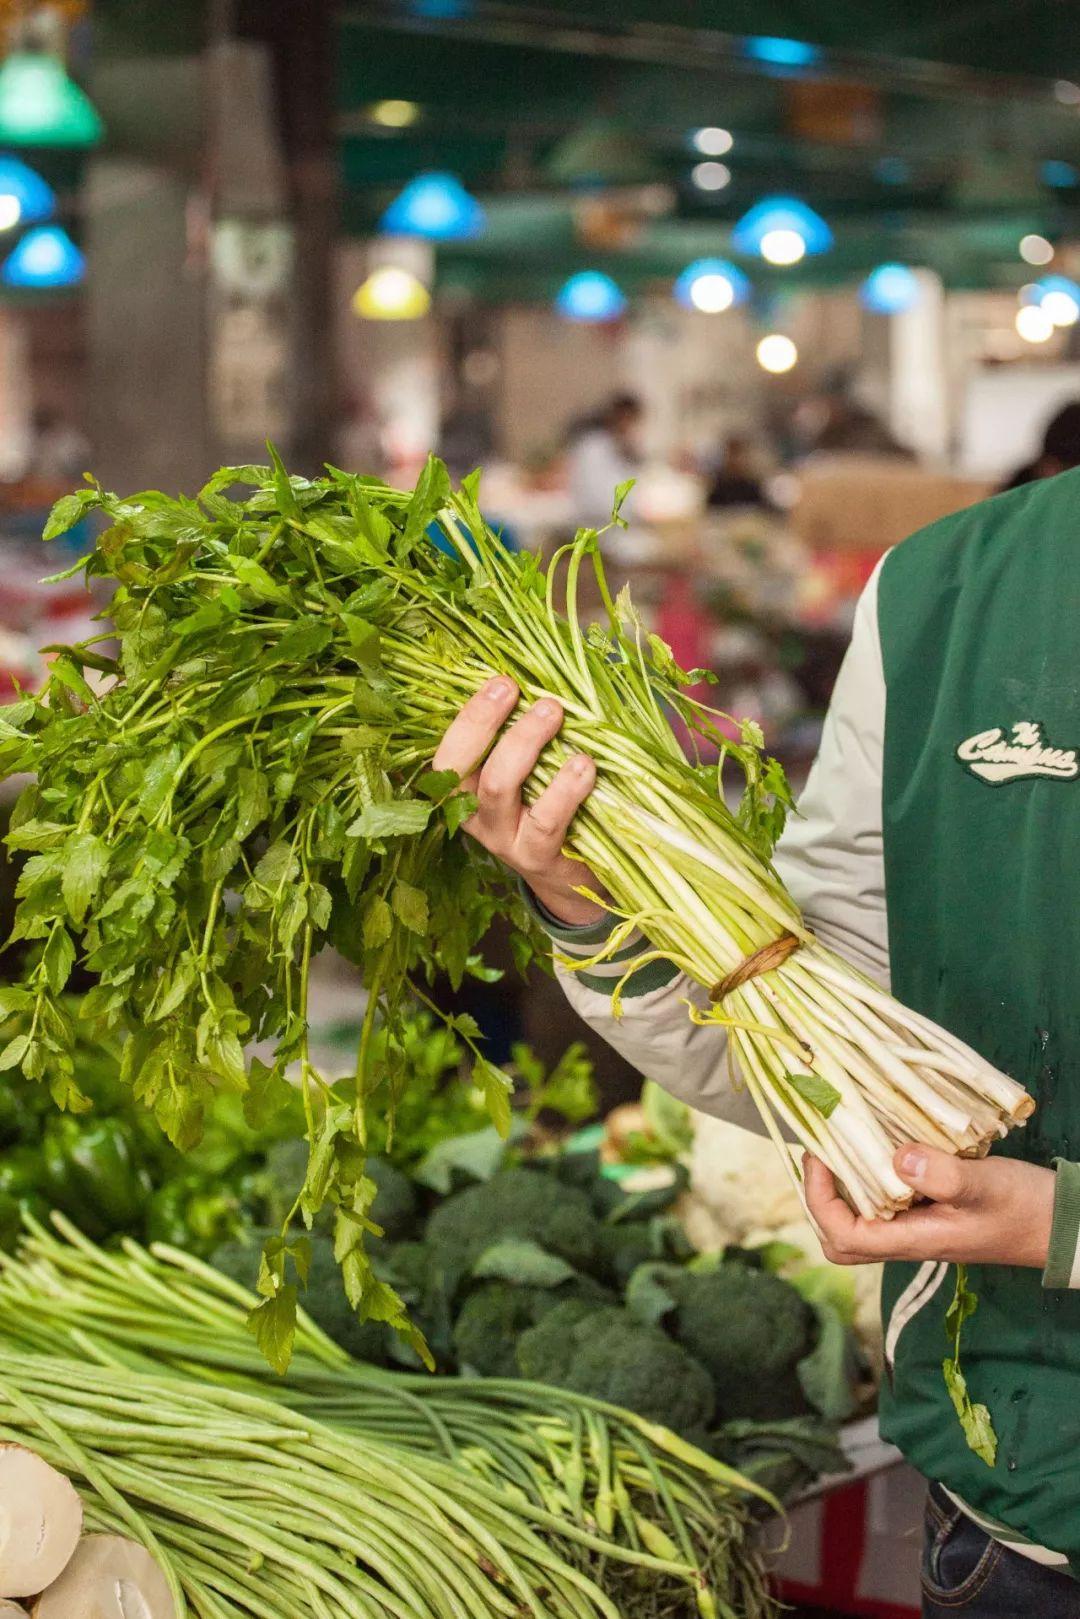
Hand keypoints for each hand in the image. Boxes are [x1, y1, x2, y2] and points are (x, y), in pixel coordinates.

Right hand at [433, 676, 604, 926]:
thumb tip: (544, 680)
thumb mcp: (532, 776)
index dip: (469, 717)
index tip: (500, 682)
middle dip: (485, 721)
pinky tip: (585, 765)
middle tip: (517, 688)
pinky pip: (546, 820)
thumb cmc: (553, 810)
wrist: (575, 879)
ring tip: (554, 713)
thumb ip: (526, 739)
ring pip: (497, 788)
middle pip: (462, 767)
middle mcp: (476, 817)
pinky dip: (565, 788)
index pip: (448, 754)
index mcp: (466, 792)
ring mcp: (504, 840)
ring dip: (524, 744)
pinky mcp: (538, 858)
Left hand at [804, 1145, 1054, 1269]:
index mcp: (914, 1240)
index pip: (844, 1236)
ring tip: (842, 1140)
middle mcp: (909, 1238)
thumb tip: (897, 1157)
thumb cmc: (1024, 1208)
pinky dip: (871, 1175)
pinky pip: (885, 1200)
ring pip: (862, 1216)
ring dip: (844, 1184)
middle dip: (821, 1196)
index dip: (819, 1199)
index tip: (818, 1156)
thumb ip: (942, 1175)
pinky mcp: (930, 1211)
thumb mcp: (985, 1186)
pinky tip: (878, 1143)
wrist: (1061, 1225)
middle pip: (842, 1236)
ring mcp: (918, 1226)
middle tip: (822, 1149)